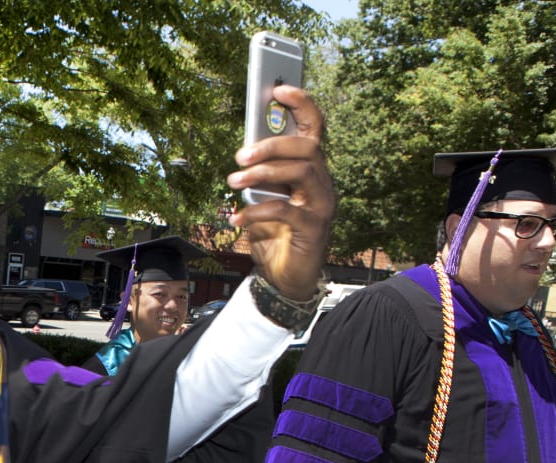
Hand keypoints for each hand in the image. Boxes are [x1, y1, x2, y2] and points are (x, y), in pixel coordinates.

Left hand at [226, 85, 335, 300]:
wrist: (284, 279)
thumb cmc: (274, 234)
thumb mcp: (264, 198)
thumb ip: (261, 174)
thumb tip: (245, 151)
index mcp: (311, 170)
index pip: (315, 129)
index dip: (303, 105)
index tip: (280, 90)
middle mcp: (322, 183)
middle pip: (307, 146)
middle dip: (272, 144)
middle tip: (239, 157)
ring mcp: (321, 205)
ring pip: (301, 170)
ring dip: (263, 173)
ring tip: (233, 181)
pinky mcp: (313, 229)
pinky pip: (286, 210)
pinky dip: (256, 211)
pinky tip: (236, 219)